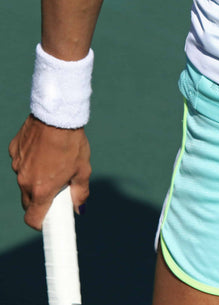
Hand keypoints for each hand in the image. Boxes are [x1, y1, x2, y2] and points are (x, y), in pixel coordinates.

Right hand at [9, 115, 90, 229]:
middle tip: (56, 191)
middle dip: (40, 201)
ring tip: (54, 164)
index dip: (40, 223)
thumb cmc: (72, 144)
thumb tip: (80, 208)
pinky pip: (21, 163)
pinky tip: (44, 150)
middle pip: (28, 201)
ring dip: (36, 179)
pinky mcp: (14, 150)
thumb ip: (80, 192)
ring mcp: (17, 165)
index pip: (33, 218)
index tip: (49, 221)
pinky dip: (31, 162)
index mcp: (41, 189)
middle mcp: (24, 180)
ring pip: (24, 180)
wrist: (57, 116)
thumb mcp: (83, 170)